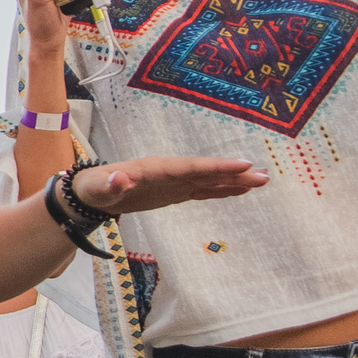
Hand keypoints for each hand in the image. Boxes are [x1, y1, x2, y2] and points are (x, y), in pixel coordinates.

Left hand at [72, 156, 265, 218]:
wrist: (93, 192)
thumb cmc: (94, 188)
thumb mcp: (97, 189)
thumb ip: (110, 185)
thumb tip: (119, 179)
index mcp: (154, 168)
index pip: (190, 167)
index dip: (215, 167)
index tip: (241, 165)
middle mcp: (169, 172)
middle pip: (206, 172)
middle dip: (234, 174)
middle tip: (264, 175)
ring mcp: (174, 181)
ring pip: (209, 180)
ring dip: (234, 181)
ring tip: (263, 180)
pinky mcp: (175, 192)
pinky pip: (202, 191)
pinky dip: (222, 190)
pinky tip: (242, 190)